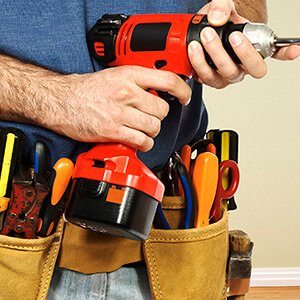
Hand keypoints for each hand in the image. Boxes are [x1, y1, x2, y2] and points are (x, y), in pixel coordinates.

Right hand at [51, 66, 190, 151]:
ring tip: (141, 130)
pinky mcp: (113, 130)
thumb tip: (158, 91)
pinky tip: (138, 141)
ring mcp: (120, 112)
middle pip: (162, 109)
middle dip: (159, 116)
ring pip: (154, 127)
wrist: (61, 100)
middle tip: (149, 117)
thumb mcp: (114, 75)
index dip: (183, 90)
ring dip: (151, 131)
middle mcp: (127, 92)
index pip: (168, 80)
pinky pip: (142, 141)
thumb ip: (137, 82)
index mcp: (129, 75)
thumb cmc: (86, 90)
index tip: (185, 97)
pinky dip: (144, 144)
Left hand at [188, 0, 299, 88]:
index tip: (294, 50)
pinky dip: (198, 64)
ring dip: (213, 57)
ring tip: (202, 38)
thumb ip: (222, 7)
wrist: (202, 32)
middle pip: (250, 69)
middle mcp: (243, 66)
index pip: (275, 53)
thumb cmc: (219, 21)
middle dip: (240, 53)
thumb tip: (217, 18)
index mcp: (254, 49)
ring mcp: (226, 75)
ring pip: (225, 74)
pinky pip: (205, 77)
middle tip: (230, 36)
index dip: (285, 53)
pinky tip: (193, 50)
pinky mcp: (209, 79)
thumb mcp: (223, 7)